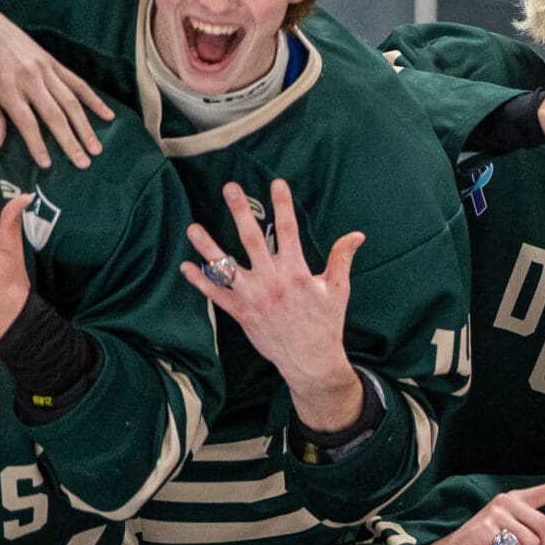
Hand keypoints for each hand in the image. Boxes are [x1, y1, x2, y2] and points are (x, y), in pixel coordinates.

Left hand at [0, 7, 111, 167]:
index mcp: (8, 88)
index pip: (26, 121)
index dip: (37, 143)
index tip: (47, 164)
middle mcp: (30, 80)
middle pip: (54, 115)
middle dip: (70, 141)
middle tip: (83, 162)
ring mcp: (45, 71)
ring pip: (71, 102)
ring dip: (85, 127)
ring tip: (96, 148)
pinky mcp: (55, 63)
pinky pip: (78, 84)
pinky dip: (94, 100)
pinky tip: (108, 115)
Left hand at [182, 179, 367, 433]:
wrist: (311, 361)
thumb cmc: (326, 323)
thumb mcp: (338, 289)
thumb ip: (343, 259)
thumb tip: (357, 235)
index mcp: (297, 272)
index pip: (288, 231)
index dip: (283, 205)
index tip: (276, 183)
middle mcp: (272, 281)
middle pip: (251, 239)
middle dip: (240, 211)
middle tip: (230, 188)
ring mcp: (254, 297)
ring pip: (226, 267)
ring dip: (208, 246)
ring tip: (193, 227)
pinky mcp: (241, 313)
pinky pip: (216, 295)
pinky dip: (200, 282)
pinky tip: (187, 267)